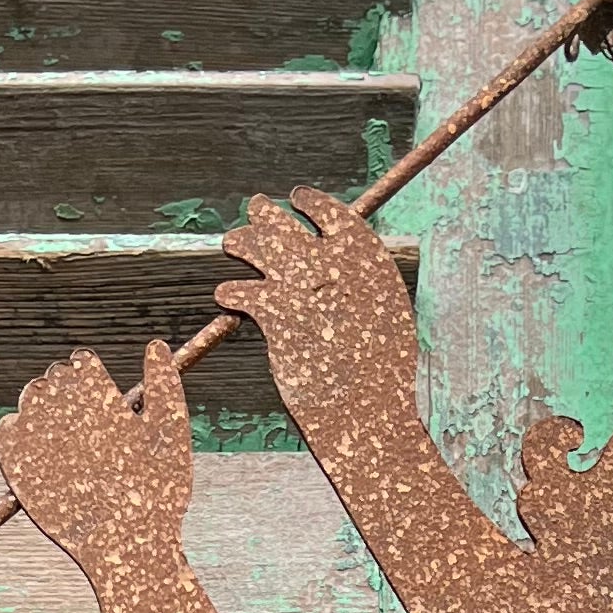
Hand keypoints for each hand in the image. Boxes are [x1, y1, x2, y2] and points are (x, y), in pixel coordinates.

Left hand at [0, 345, 193, 575]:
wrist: (125, 548)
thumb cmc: (157, 493)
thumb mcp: (171, 434)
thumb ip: (164, 385)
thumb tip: (155, 345)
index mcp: (98, 394)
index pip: (81, 362)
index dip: (90, 374)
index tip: (97, 390)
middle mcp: (62, 409)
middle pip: (54, 379)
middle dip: (68, 390)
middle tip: (82, 414)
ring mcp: (36, 436)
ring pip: (30, 400)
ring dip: (43, 407)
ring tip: (63, 430)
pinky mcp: (17, 465)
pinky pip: (6, 431)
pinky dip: (17, 429)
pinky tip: (36, 443)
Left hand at [215, 191, 413, 436]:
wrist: (369, 415)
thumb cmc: (381, 379)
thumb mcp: (386, 321)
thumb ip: (361, 290)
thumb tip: (343, 274)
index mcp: (371, 263)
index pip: (335, 215)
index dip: (312, 203)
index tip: (296, 197)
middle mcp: (337, 268)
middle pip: (291, 227)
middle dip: (268, 216)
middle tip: (253, 210)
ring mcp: (306, 290)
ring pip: (262, 251)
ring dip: (244, 243)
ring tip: (231, 243)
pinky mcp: (279, 318)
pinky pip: (245, 293)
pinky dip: (232, 292)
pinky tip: (225, 294)